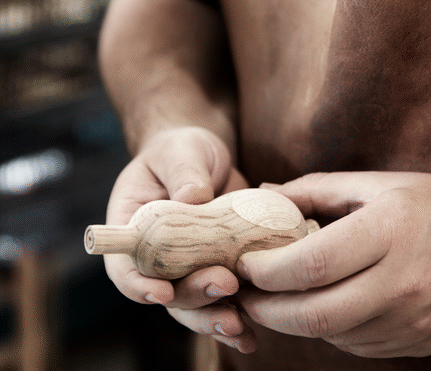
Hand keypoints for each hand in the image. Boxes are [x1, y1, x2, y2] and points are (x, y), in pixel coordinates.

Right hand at [104, 126, 255, 352]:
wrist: (206, 156)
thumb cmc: (182, 148)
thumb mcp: (181, 151)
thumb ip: (184, 173)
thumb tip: (193, 201)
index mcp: (133, 226)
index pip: (124, 266)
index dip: (138, 285)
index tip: (162, 293)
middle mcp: (156, 254)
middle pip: (166, 291)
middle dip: (193, 298)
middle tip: (226, 287)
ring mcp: (188, 262)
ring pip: (195, 303)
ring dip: (215, 318)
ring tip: (240, 326)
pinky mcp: (218, 262)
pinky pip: (224, 296)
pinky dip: (237, 315)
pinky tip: (253, 335)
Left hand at [237, 172, 430, 356]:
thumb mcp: (383, 184)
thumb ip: (319, 189)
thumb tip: (268, 193)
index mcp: (389, 232)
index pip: (312, 263)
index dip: (267, 269)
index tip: (244, 262)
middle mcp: (399, 284)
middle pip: (313, 314)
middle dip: (267, 308)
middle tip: (244, 292)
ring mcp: (409, 321)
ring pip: (330, 334)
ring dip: (292, 320)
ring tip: (273, 298)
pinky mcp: (414, 343)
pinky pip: (355, 344)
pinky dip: (325, 328)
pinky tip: (318, 305)